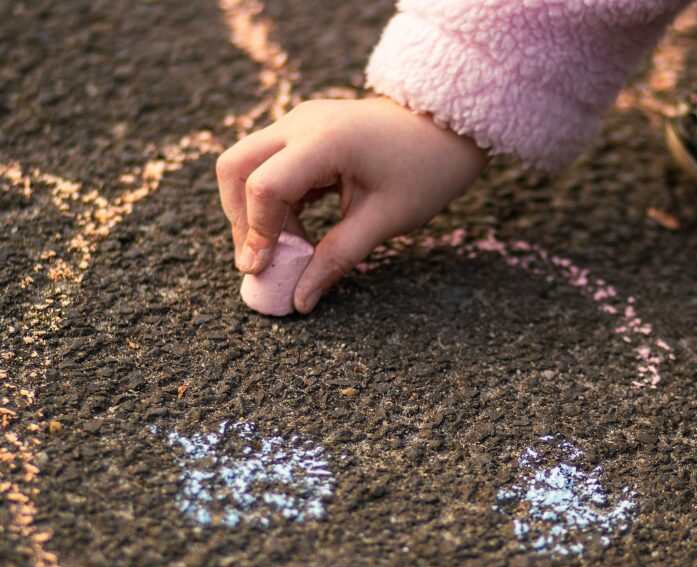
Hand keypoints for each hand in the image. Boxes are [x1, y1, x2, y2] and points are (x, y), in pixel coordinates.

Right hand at [216, 97, 488, 312]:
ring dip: (255, 213)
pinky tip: (298, 234)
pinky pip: (269, 167)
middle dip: (239, 219)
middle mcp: (301, 123)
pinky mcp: (304, 133)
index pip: (264, 187)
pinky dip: (273, 203)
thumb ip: (337, 258)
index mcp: (325, 140)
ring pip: (245, 166)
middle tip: (260, 263)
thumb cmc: (426, 171)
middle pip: (235, 168)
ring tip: (288, 253)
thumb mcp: (385, 220)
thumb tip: (299, 300)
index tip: (262, 271)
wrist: (448, 127)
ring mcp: (299, 123)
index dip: (257, 233)